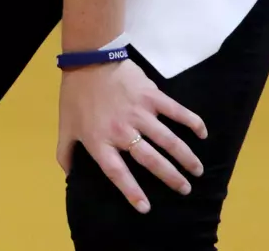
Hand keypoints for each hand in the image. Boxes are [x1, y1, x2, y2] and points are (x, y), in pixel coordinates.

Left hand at [57, 59, 206, 212]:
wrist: (88, 60)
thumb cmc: (76, 96)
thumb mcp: (65, 127)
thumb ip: (65, 153)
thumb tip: (69, 176)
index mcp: (100, 141)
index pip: (117, 173)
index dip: (132, 192)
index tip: (146, 208)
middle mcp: (122, 130)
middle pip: (151, 160)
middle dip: (171, 177)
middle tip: (185, 189)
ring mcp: (139, 112)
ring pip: (168, 140)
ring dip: (186, 157)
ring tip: (197, 170)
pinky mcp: (151, 95)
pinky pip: (176, 111)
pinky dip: (192, 122)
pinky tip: (202, 134)